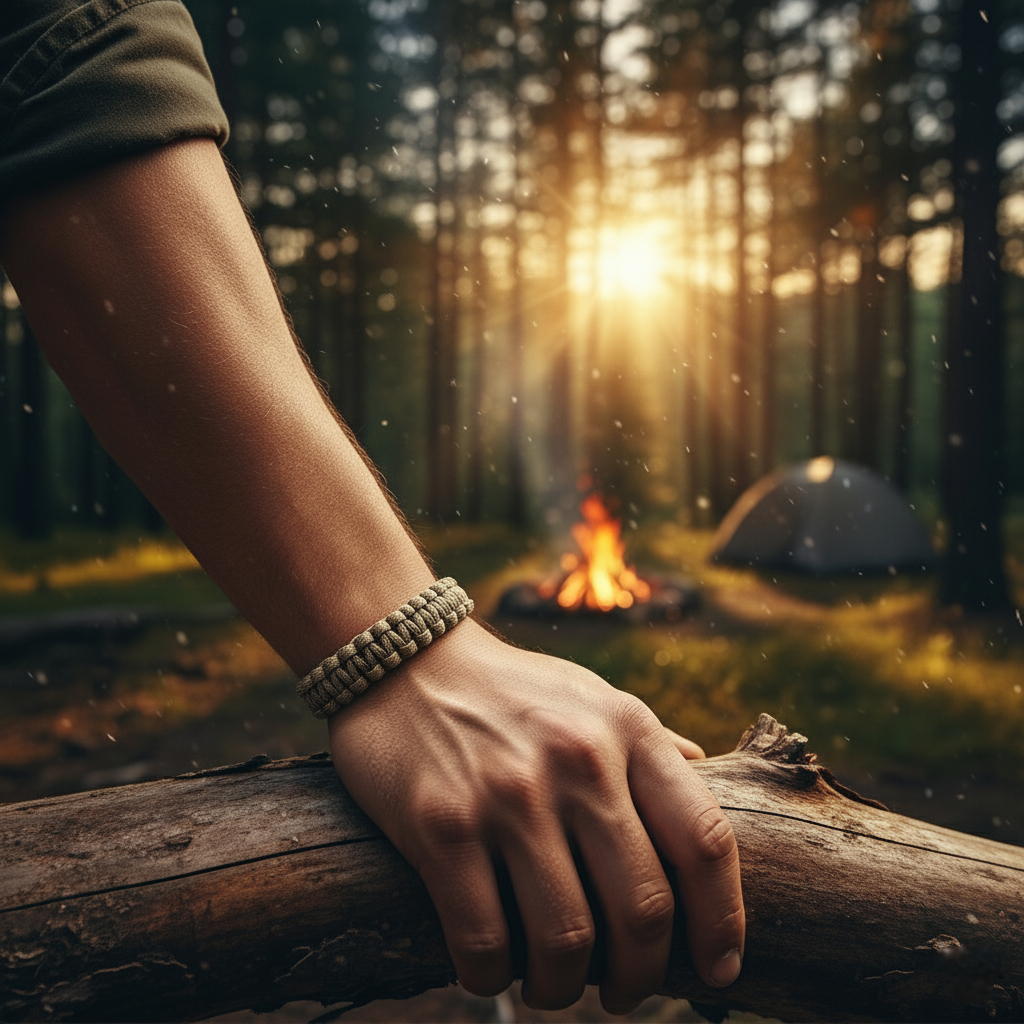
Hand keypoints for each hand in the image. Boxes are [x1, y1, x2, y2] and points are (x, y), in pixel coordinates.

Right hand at [328, 619, 743, 1012]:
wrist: (402, 658)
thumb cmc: (509, 690)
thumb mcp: (592, 696)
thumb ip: (649, 741)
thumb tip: (706, 775)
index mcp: (627, 728)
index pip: (704, 841)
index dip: (723, 922)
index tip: (718, 970)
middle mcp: (577, 759)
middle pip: (643, 908)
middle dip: (640, 977)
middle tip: (624, 992)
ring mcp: (509, 793)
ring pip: (566, 941)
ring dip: (564, 987)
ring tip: (554, 985)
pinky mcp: (441, 824)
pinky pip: (483, 939)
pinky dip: (492, 976)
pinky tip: (490, 968)